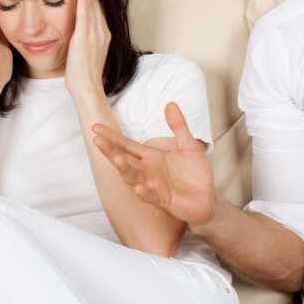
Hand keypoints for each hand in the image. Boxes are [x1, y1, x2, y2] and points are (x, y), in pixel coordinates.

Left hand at [64, 0, 110, 95]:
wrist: (87, 88)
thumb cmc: (85, 74)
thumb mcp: (89, 53)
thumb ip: (88, 40)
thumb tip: (82, 33)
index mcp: (105, 34)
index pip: (100, 8)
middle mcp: (103, 31)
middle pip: (98, 3)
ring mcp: (95, 33)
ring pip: (93, 4)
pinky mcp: (85, 36)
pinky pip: (85, 12)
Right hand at [91, 102, 216, 225]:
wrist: (207, 198)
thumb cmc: (194, 173)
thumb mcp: (188, 145)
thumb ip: (178, 126)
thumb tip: (170, 103)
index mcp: (151, 157)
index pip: (127, 145)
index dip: (112, 137)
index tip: (96, 127)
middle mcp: (148, 171)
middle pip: (124, 160)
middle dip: (111, 151)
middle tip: (97, 140)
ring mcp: (153, 186)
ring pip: (133, 178)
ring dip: (125, 169)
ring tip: (117, 159)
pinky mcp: (164, 200)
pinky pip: (151, 196)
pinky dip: (145, 192)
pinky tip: (139, 187)